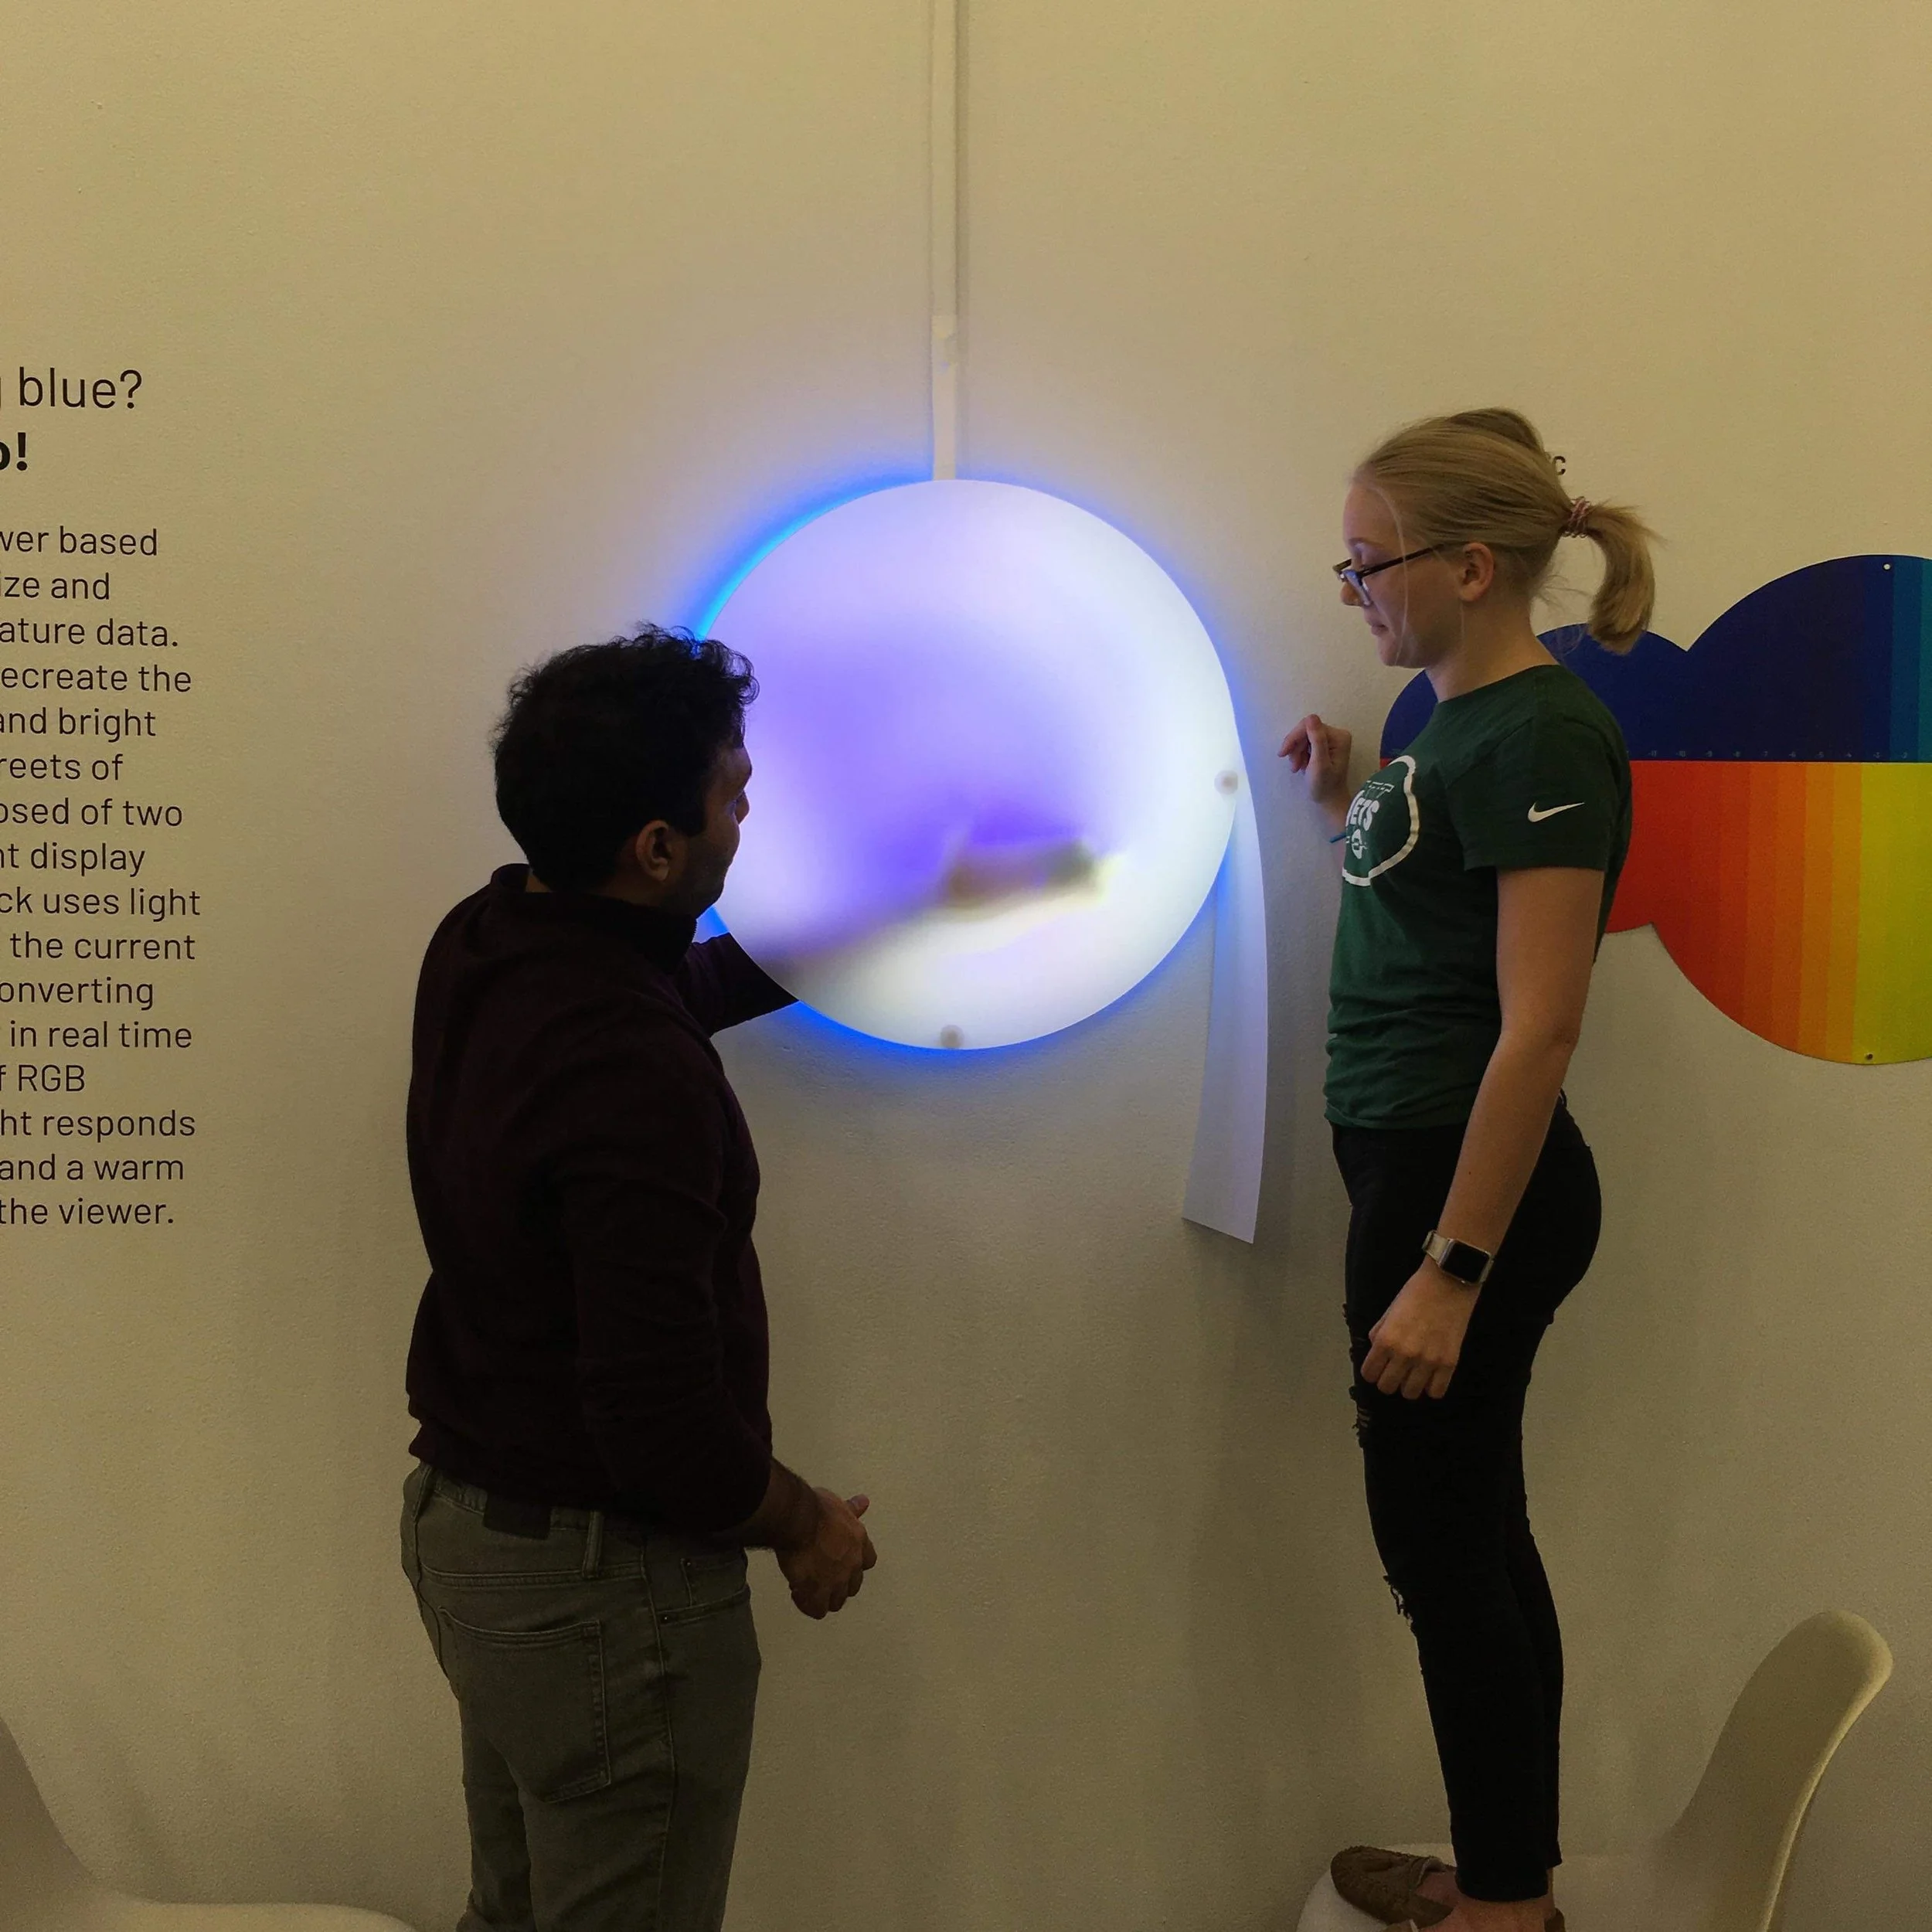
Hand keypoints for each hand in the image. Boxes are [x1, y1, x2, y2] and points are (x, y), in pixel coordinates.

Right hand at [776, 1490, 876, 1618]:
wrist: (799, 1521)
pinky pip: (817, 1610)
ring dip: (823, 1597)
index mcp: (859, 1542)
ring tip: (807, 1587)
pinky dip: (808, 1605)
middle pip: (852, 1586)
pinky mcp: (818, 1592)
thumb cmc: (816, 1509)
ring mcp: (836, 1581)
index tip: (842, 1562)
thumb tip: (863, 1502)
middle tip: (820, 1576)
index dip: (855, 1565)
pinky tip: (796, 1593)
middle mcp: (852, 1564)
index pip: (868, 1561)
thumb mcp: (838, 1504)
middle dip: (838, 1585)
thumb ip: (851, 1509)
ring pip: (836, 1602)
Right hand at [1278, 713, 1354, 826]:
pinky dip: (1299, 754)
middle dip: (1295, 746)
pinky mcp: (1323, 746)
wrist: (1328, 801)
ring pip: (1303, 737)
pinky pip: (1305, 744)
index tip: (1284, 753)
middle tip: (1292, 764)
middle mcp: (1336, 735)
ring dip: (1296, 752)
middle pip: (1306, 730)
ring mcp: (1330, 740)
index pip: (1310, 725)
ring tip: (1296, 768)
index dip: (1295, 737)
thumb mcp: (1319, 763)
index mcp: (1338, 736)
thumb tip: (1311, 717)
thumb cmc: (1324, 786)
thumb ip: (1316, 740)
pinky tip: (1300, 765)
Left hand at [1361, 1263, 1475, 1399]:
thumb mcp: (1388, 1311)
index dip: (1372, 1371)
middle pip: (1387, 1387)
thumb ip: (1379, 1334)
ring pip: (1410, 1393)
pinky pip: (1436, 1392)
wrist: (1448, 1283)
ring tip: (1413, 1374)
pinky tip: (1430, 1376)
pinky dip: (1431, 1387)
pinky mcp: (1449, 1364)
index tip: (1377, 1368)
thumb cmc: (1415, 1293)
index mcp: (1386, 1341)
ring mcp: (1428, 1362)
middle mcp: (1404, 1355)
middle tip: (1395, 1371)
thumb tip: (1376, 1352)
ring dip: (1409, 1385)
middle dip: (1388, 1380)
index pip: (1369, 1374)